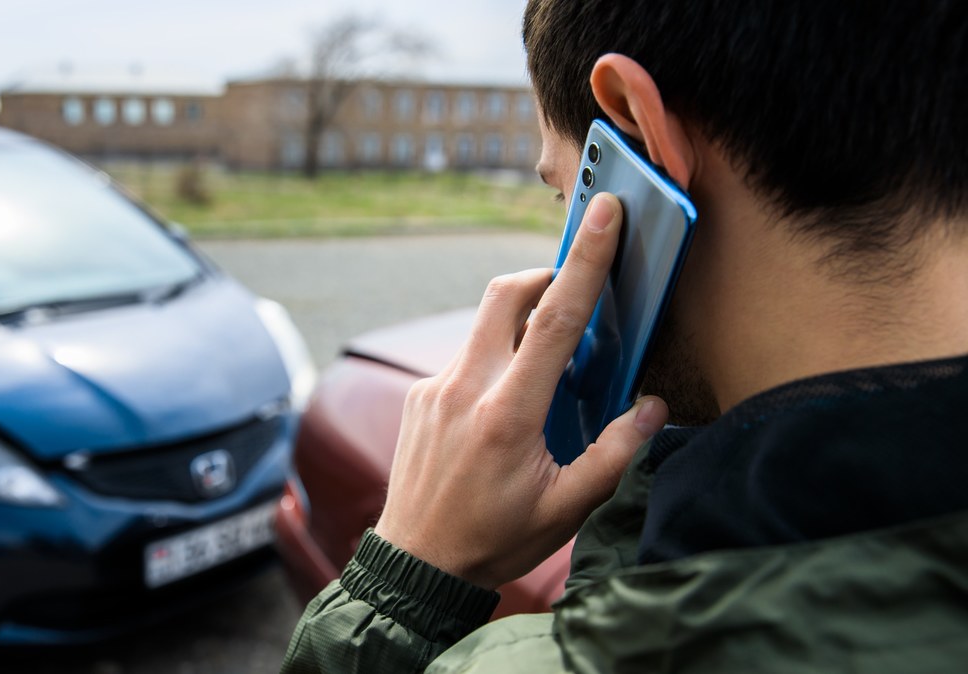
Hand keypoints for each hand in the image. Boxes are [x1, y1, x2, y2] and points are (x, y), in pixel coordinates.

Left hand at [373, 193, 668, 589]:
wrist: (416, 564)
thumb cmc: (493, 540)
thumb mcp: (566, 510)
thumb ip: (614, 455)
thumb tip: (651, 406)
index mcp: (507, 414)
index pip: (554, 320)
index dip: (586, 262)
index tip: (605, 214)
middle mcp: (464, 388)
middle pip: (504, 295)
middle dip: (543, 276)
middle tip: (572, 295)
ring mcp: (434, 388)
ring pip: (484, 326)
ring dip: (519, 327)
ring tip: (544, 374)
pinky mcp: (419, 396)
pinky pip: (465, 357)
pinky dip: (494, 361)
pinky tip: (505, 409)